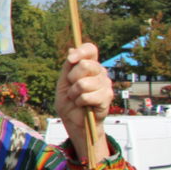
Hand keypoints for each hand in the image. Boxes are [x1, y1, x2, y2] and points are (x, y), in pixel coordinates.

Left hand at [55, 42, 111, 163]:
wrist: (74, 120)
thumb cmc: (69, 101)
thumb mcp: (64, 82)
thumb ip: (68, 67)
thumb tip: (72, 50)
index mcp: (89, 65)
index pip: (90, 49)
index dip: (81, 52)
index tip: (71, 59)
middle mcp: (100, 72)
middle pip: (85, 65)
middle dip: (72, 78)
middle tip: (72, 87)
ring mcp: (105, 84)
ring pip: (83, 83)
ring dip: (74, 93)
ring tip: (77, 98)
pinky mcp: (107, 97)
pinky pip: (87, 96)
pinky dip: (80, 101)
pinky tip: (83, 104)